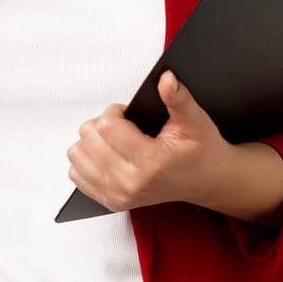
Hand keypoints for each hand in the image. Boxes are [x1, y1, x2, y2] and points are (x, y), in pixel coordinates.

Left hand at [66, 70, 231, 213]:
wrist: (206, 180)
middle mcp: (131, 183)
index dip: (115, 112)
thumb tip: (166, 79)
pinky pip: (76, 175)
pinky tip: (108, 155)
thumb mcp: (194, 119)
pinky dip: (88, 160)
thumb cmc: (200, 151)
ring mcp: (118, 196)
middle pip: (88, 139)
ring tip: (116, 141)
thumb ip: (177, 97)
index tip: (128, 114)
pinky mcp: (111, 202)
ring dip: (92, 142)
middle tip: (124, 127)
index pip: (107, 127)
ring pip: (77, 155)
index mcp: (151, 162)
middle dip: (103, 124)